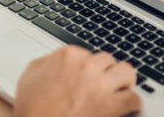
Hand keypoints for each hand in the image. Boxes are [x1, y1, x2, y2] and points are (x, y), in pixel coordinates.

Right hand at [14, 46, 140, 116]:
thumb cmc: (32, 108)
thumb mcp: (30, 76)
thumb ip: (46, 63)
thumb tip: (55, 61)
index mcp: (69, 56)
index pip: (89, 54)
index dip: (89, 67)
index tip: (88, 76)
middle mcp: (87, 66)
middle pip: (109, 61)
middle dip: (106, 73)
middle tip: (103, 84)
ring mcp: (101, 85)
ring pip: (127, 72)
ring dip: (124, 82)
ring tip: (120, 90)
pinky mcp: (112, 105)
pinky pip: (134, 98)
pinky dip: (132, 104)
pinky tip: (126, 108)